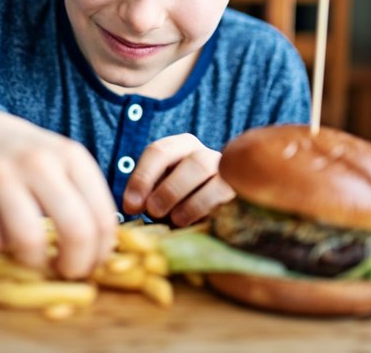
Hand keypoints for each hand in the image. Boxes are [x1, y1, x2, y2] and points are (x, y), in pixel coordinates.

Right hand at [0, 109, 117, 278]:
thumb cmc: (24, 157)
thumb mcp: (61, 161)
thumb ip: (83, 198)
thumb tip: (100, 252)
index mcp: (71, 156)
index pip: (102, 216)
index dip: (100, 252)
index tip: (93, 264)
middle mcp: (39, 162)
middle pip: (75, 231)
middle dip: (76, 265)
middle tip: (67, 271)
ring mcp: (0, 175)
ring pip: (28, 241)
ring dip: (33, 262)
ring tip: (32, 257)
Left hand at [121, 133, 235, 226]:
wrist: (214, 215)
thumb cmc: (178, 203)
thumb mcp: (159, 194)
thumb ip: (145, 195)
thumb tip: (131, 207)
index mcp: (180, 147)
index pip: (159, 152)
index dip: (142, 178)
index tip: (130, 206)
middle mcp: (205, 154)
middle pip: (193, 162)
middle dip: (169, 189)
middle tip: (153, 212)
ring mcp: (227, 172)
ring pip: (211, 176)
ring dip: (190, 202)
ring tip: (175, 221)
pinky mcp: (240, 193)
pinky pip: (226, 198)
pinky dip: (207, 211)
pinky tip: (196, 224)